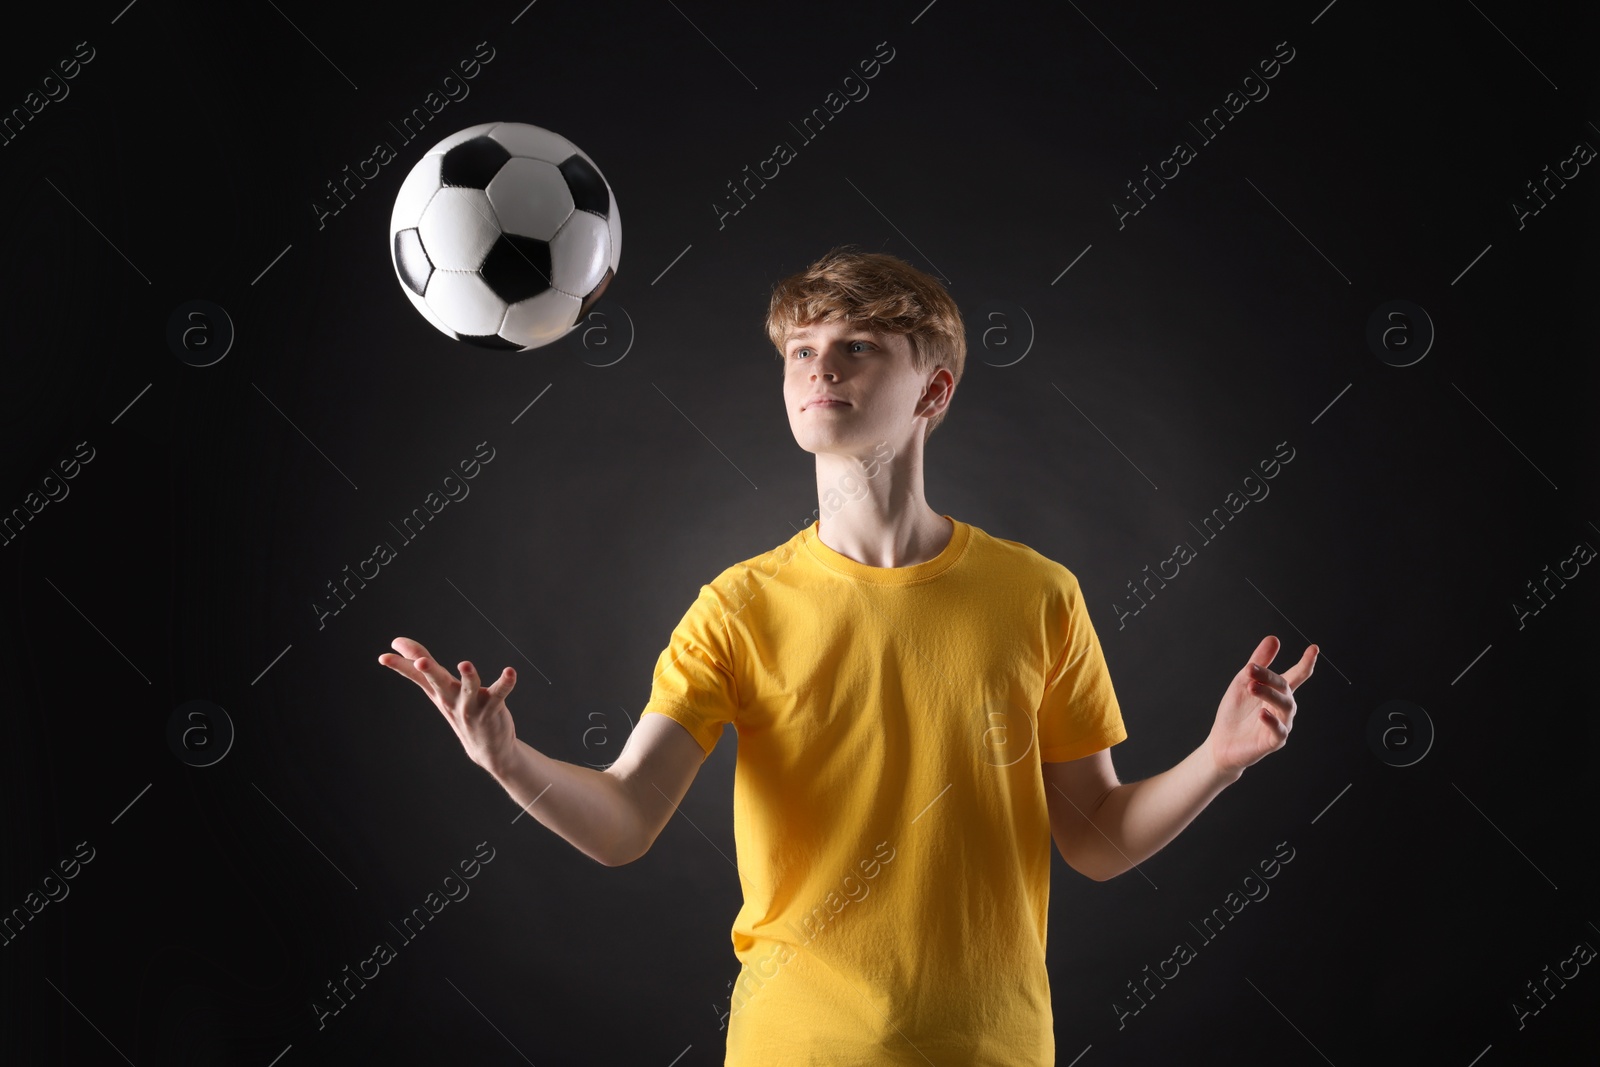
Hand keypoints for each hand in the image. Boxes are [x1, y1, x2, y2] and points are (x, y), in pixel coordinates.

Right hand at [379, 637, 517, 773]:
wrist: (489, 749)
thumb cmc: (463, 712)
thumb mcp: (442, 693)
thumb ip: (429, 671)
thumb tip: (410, 653)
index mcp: (438, 693)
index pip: (417, 676)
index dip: (401, 665)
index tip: (383, 656)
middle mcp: (451, 700)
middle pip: (437, 682)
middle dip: (429, 671)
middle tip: (420, 662)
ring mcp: (471, 706)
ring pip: (468, 688)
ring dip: (468, 676)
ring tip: (465, 664)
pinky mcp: (492, 709)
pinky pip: (499, 694)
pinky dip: (506, 683)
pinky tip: (510, 672)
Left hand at [1205, 635, 1317, 776]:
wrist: (1220, 742)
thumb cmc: (1234, 712)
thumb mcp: (1243, 682)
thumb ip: (1258, 663)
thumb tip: (1274, 638)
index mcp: (1277, 692)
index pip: (1296, 676)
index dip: (1306, 663)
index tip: (1314, 648)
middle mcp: (1283, 707)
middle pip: (1285, 688)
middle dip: (1270, 677)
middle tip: (1250, 669)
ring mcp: (1281, 724)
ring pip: (1284, 706)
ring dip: (1269, 694)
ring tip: (1252, 687)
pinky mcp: (1273, 742)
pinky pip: (1279, 731)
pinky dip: (1272, 721)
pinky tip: (1262, 713)